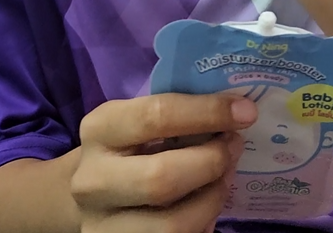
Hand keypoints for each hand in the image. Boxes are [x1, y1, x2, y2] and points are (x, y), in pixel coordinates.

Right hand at [71, 92, 256, 232]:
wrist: (88, 196)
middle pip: (163, 178)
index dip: (207, 112)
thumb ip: (176, 115)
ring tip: (224, 179)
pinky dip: (202, 224)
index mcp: (100, 130)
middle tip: (234, 147)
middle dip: (211, 162)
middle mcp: (92, 179)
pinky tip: (207, 206)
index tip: (245, 111)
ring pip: (172, 225)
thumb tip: (236, 110)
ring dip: (212, 199)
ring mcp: (100, 225)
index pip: (157, 115)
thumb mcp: (136, 123)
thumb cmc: (127, 148)